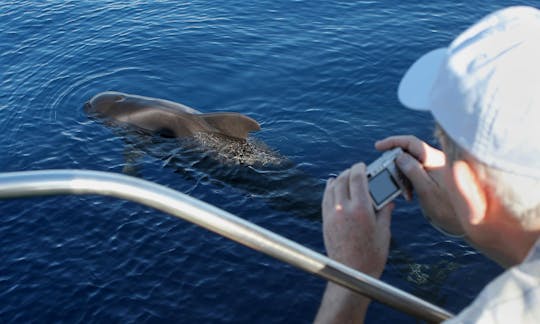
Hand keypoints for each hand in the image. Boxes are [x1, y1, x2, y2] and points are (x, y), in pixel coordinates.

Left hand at [322, 162, 393, 277]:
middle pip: (342, 180)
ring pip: (331, 188)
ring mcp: (332, 215)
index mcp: (361, 209)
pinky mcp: (325, 222)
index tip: (362, 165)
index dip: (359, 168)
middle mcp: (344, 209)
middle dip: (349, 172)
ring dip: (338, 179)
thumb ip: (385, 211)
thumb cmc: (372, 255)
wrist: (352, 273)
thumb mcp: (384, 232)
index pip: (357, 178)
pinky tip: (333, 187)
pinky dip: (329, 190)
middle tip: (356, 171)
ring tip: (345, 177)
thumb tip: (388, 199)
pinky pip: (325, 199)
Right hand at [376, 135, 463, 236]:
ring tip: (400, 188)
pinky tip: (409, 193)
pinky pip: (419, 172)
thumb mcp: (426, 191)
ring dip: (402, 172)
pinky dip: (409, 179)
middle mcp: (437, 161)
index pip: (411, 143)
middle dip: (395, 159)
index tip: (378, 147)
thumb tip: (399, 156)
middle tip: (385, 170)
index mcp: (435, 160)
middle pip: (411, 151)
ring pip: (413, 162)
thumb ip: (413, 171)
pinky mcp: (438, 177)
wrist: (469, 223)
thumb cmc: (448, 209)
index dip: (393, 142)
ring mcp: (438, 168)